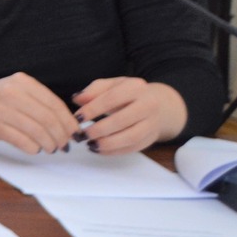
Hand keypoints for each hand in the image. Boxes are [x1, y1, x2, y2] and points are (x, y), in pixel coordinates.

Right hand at [0, 72, 78, 154]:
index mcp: (22, 81)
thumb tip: (70, 125)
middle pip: (48, 118)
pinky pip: (23, 141)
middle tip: (65, 145)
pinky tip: (35, 148)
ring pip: (38, 131)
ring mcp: (1, 108)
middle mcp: (11, 92)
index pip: (54, 103)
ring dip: (49, 144)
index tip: (74, 133)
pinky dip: (34, 148)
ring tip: (51, 148)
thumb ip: (39, 102)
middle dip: (61, 136)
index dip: (68, 121)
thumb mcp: (16, 92)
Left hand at [72, 77, 186, 155]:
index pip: (112, 98)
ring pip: (130, 137)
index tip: (77, 117)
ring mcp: (152, 123)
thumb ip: (94, 90)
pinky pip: (132, 148)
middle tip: (82, 134)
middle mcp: (148, 105)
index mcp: (136, 87)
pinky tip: (98, 149)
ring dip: (107, 143)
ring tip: (90, 144)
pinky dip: (113, 151)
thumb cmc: (129, 94)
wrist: (160, 105)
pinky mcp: (151, 138)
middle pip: (122, 120)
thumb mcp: (113, 85)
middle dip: (99, 129)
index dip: (93, 109)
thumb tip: (76, 99)